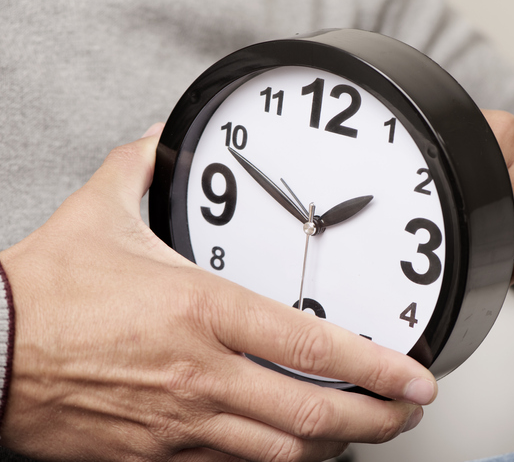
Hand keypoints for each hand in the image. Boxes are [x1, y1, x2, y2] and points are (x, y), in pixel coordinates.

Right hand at [0, 124, 435, 461]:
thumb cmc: (44, 292)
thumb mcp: (99, 213)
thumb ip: (141, 168)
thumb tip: (159, 137)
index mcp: (205, 312)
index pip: (316, 348)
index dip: (379, 369)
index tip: (415, 378)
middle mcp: (204, 375)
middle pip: (316, 415)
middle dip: (377, 419)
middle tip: (407, 413)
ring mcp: (183, 424)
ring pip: (284, 454)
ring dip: (335, 446)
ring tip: (362, 432)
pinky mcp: (157, 456)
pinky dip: (274, 461)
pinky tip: (290, 448)